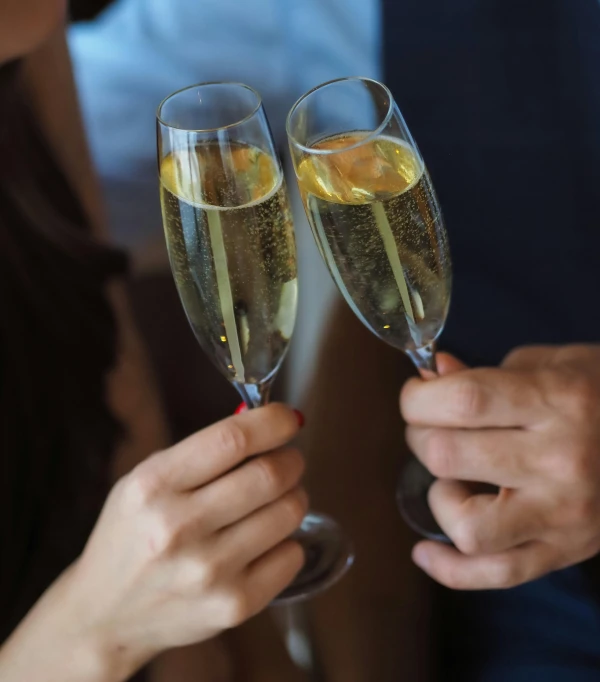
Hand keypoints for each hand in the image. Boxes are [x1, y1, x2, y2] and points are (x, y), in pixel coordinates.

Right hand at [61, 404, 306, 677]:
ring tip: (278, 500)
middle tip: (289, 461)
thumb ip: (201, 453)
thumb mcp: (146, 482)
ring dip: (294, 497)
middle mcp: (179, 528)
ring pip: (288, 513)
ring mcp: (208, 571)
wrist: (106, 617)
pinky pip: (291, 555)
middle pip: (269, 475)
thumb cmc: (132, 537)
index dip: (272, 423)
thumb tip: (267, 425)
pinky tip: (268, 541)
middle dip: (291, 460)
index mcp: (153, 486)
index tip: (289, 419)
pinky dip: (288, 540)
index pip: (232, 440)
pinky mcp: (233, 606)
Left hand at [400, 346, 599, 589]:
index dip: (418, 399)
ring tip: (453, 479)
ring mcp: (564, 513)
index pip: (463, 401)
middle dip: (419, 437)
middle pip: (449, 456)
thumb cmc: (599, 392)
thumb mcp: (549, 364)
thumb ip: (484, 375)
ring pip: (467, 526)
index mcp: (557, 400)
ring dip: (440, 498)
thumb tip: (430, 380)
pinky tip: (426, 552)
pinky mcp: (566, 551)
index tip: (416, 396)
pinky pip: (498, 574)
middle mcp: (561, 460)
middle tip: (430, 429)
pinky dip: (451, 570)